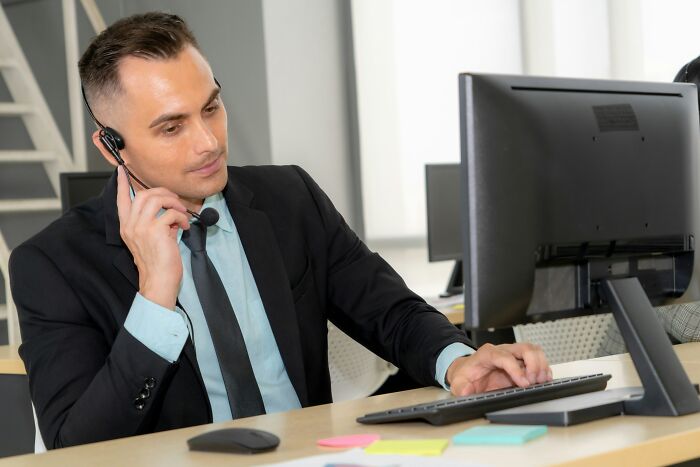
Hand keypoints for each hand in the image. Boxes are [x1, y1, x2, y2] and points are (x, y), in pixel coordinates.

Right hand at [116, 166, 189, 308]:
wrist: (159, 281)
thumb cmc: (158, 263)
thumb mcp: (151, 240)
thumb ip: (155, 224)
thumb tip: (168, 211)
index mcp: (127, 227)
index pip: (121, 200)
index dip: (123, 184)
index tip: (122, 170)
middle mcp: (131, 225)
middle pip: (144, 194)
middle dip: (164, 193)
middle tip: (175, 202)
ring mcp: (141, 227)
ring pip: (157, 198)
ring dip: (174, 203)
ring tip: (181, 214)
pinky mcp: (155, 230)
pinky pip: (171, 213)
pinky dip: (181, 217)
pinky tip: (183, 227)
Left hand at [446, 342, 551, 395]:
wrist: (468, 371)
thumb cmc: (466, 375)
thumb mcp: (458, 382)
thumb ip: (460, 387)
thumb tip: (465, 391)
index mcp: (487, 354)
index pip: (505, 356)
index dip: (516, 369)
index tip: (523, 383)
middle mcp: (502, 351)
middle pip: (524, 348)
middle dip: (533, 364)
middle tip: (533, 382)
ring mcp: (513, 355)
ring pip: (533, 350)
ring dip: (541, 365)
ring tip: (540, 381)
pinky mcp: (520, 361)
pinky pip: (537, 358)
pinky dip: (543, 368)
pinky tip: (544, 379)